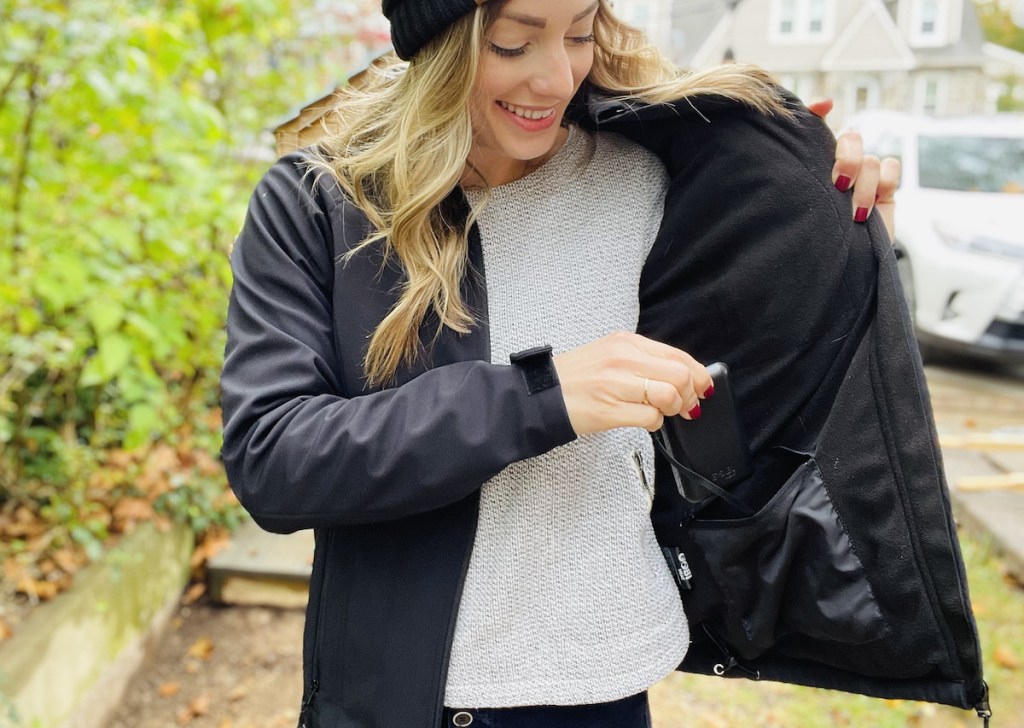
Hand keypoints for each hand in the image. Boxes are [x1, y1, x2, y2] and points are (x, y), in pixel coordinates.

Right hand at [553, 332, 711, 435]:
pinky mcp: (610, 410)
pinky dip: (654, 422)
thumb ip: (644, 360)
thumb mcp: (611, 354)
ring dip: (673, 409)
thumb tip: (683, 375)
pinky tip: (643, 420)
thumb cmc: (576, 377)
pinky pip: (650, 418)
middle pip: (679, 376)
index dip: (698, 375)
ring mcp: (616, 384)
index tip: (702, 388)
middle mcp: (623, 359)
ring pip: (668, 396)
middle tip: (686, 407)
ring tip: (662, 412)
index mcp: (626, 342)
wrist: (541, 394)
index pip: (678, 356)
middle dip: (690, 396)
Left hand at [807, 99, 901, 239]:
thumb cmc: (812, 236)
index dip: (818, 113)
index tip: (824, 107)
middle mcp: (836, 168)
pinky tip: (873, 205)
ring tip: (854, 213)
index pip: (814, 129)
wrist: (835, 270)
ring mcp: (862, 177)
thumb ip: (800, 163)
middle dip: (846, 158)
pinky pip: (890, 166)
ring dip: (863, 185)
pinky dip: (883, 182)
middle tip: (838, 184)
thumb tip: (818, 110)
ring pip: (869, 158)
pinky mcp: (884, 189)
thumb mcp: (798, 200)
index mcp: (812, 167)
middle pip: (849, 138)